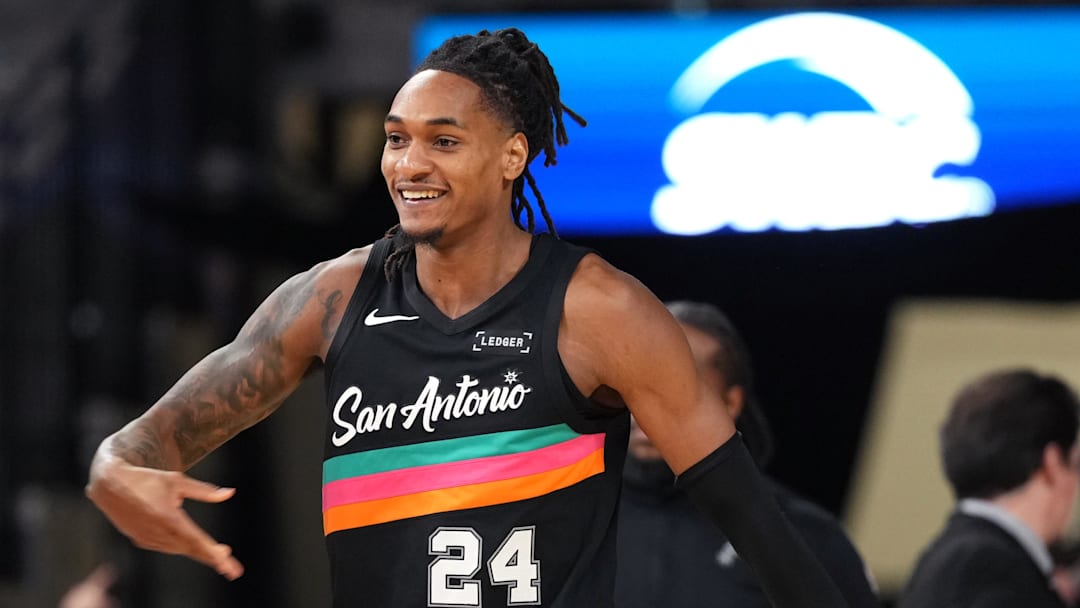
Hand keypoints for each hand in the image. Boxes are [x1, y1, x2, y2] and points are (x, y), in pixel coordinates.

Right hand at [85, 459, 243, 579]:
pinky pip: (166, 547)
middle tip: (232, 569)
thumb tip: (230, 493)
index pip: (197, 541)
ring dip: (199, 553)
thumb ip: (204, 491)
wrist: (109, 484)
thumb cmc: (146, 480)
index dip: (214, 555)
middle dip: (213, 560)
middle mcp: (159, 533)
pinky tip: (193, 546)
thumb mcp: (177, 481)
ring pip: (179, 549)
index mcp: (170, 519)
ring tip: (219, 555)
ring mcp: (147, 538)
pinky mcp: (140, 539)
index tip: (228, 565)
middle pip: (191, 550)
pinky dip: (182, 548)